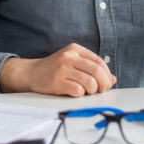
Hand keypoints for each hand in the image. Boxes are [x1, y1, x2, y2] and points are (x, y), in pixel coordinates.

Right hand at [0, 43, 115, 96]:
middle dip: (103, 83)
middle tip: (102, 90)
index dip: (107, 74)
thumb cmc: (55, 69)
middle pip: (97, 71)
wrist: (30, 73)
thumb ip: (91, 68)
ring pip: (90, 82)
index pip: (99, 61)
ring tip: (87, 92)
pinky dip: (80, 94)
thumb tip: (113, 79)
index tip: (108, 83)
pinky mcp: (56, 81)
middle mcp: (69, 56)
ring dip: (92, 91)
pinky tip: (75, 92)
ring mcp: (62, 68)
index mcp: (75, 49)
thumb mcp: (73, 62)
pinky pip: (78, 91)